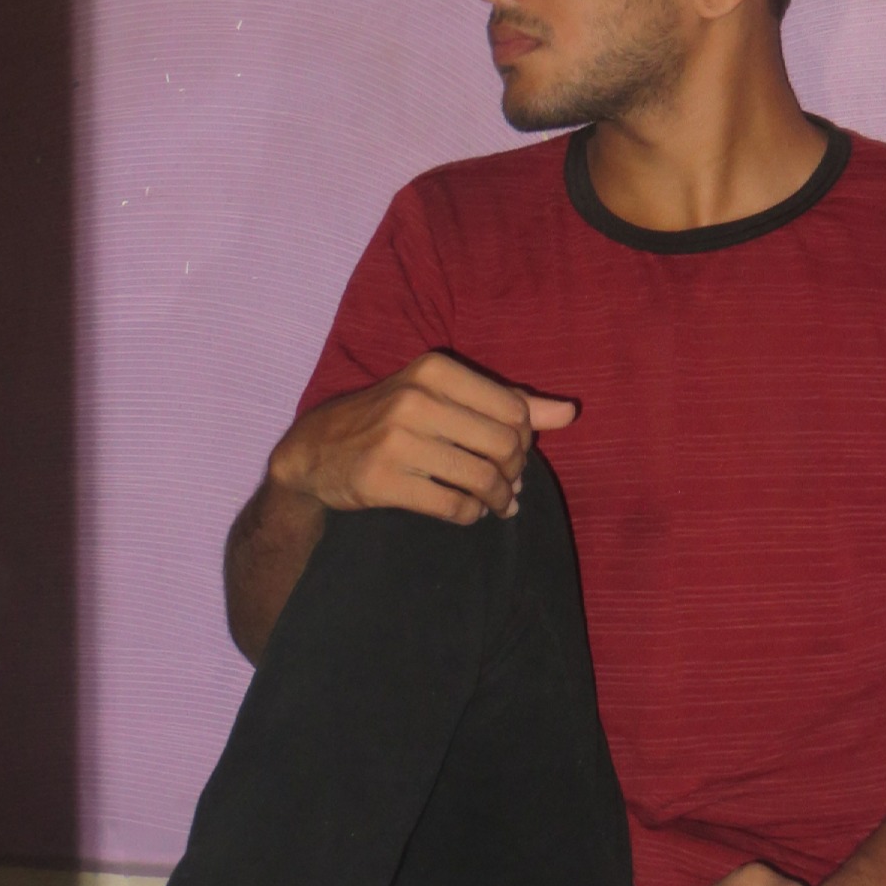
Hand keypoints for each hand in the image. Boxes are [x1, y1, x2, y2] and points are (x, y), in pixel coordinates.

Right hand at [269, 351, 575, 524]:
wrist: (314, 451)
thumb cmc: (389, 419)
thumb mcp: (441, 395)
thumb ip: (506, 401)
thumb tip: (571, 413)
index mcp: (433, 370)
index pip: (514, 410)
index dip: (525, 440)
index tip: (513, 454)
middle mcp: (415, 400)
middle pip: (504, 445)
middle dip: (515, 473)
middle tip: (508, 485)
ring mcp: (395, 442)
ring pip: (482, 478)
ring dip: (498, 500)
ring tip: (496, 504)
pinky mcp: (381, 482)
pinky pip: (453, 506)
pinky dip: (471, 514)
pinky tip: (468, 511)